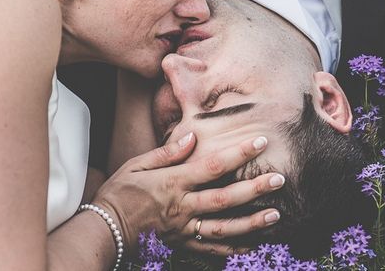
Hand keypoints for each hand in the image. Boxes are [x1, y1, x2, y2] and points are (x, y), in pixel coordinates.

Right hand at [93, 132, 284, 256]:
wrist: (104, 228)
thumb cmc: (119, 192)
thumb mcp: (137, 164)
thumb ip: (167, 152)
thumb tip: (192, 135)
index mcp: (173, 183)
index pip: (212, 165)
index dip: (239, 153)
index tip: (261, 141)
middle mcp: (183, 207)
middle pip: (225, 197)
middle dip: (254, 188)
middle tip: (280, 180)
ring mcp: (184, 229)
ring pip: (224, 227)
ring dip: (252, 222)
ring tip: (276, 215)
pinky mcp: (182, 244)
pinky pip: (212, 250)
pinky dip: (234, 249)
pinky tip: (254, 244)